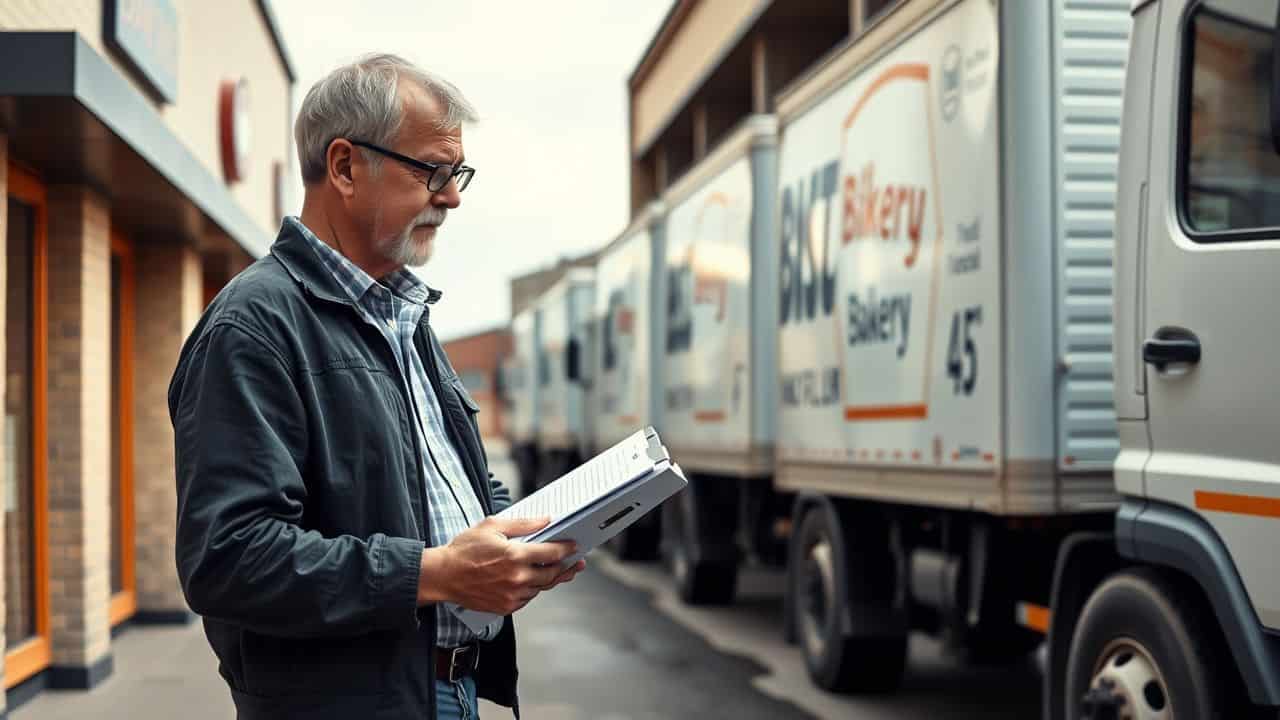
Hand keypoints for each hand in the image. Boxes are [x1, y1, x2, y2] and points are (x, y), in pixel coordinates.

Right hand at [417, 516, 584, 614]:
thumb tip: (545, 520)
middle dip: (567, 567)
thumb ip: (522, 524)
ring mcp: (512, 595)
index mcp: (515, 555)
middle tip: (576, 563)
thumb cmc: (464, 549)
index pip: (551, 553)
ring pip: (541, 588)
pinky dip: (534, 589)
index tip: (574, 546)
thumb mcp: (492, 526)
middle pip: (552, 574)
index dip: (566, 549)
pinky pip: (528, 598)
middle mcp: (516, 578)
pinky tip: (535, 581)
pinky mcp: (505, 607)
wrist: (443, 576)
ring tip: (560, 571)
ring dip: (551, 579)